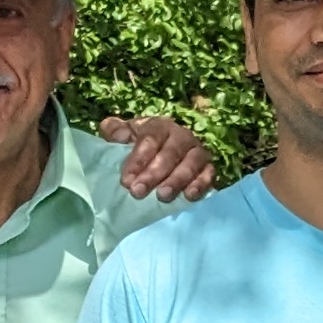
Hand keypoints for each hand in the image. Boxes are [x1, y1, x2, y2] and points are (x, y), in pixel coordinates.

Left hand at [99, 114, 217, 202]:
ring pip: (190, 164)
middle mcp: (182, 136)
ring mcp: (197, 152)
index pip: (150, 140)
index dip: (138, 160)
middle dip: (153, 174)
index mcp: (160, 126)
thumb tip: (118, 135)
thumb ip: (114, 130)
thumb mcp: (122, 134)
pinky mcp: (208, 168)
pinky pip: (208, 175)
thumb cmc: (138, 146)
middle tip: (138, 192)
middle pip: (170, 153)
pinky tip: (189, 196)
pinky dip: (201, 185)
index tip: (126, 180)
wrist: (159, 155)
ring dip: (176, 181)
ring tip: (162, 196)